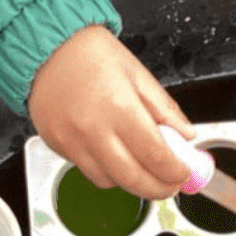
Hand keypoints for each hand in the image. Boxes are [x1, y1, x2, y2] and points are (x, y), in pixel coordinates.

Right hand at [28, 24, 193, 199]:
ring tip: (141, 167)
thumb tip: (186, 136)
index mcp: (120, 107)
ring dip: (130, 182)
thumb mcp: (138, 74)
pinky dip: (106, 170)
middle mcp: (92, 129)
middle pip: (132, 179)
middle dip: (158, 189)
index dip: (175, 172)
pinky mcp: (56, 145)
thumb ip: (164, 110)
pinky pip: (86, 170)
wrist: (48, 46)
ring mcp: (71, 141)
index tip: (184, 173)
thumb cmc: (92, 53)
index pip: (156, 156)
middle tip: (170, 185)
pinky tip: (114, 154)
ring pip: (108, 182)